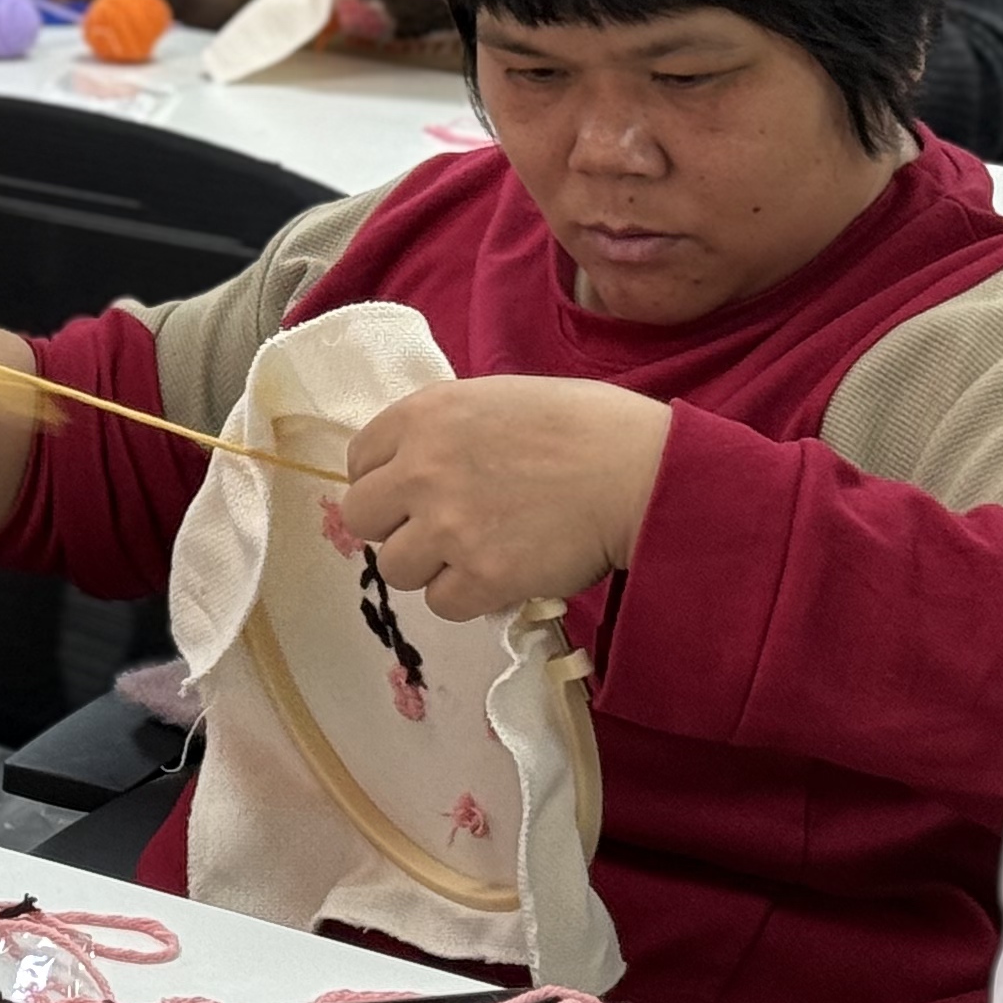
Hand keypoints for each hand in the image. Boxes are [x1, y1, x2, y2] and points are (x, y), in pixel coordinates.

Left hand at [338, 376, 669, 617]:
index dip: (386, 481)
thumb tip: (418, 461)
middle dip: (396, 526)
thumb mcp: (498, 399)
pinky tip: (500, 576)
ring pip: (396, 568)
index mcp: (422, 416)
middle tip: (440, 528)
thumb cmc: (586, 426)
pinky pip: (443, 603)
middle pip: (362, 517)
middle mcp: (420, 469)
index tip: (413, 493)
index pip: (359, 460)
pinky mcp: (482, 576)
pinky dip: (468, 597)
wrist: (642, 472)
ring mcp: (447, 526)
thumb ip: (446, 429)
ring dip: (430, 567)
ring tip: (476, 554)